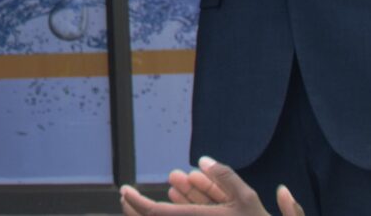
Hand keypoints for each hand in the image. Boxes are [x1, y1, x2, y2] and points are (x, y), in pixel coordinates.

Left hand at [118, 157, 299, 214]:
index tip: (124, 190)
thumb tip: (202, 161)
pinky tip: (177, 199)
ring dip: (159, 209)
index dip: (138, 202)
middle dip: (139, 209)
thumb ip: (223, 176)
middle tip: (126, 197)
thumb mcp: (246, 198)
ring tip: (161, 190)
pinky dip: (177, 212)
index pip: (156, 213)